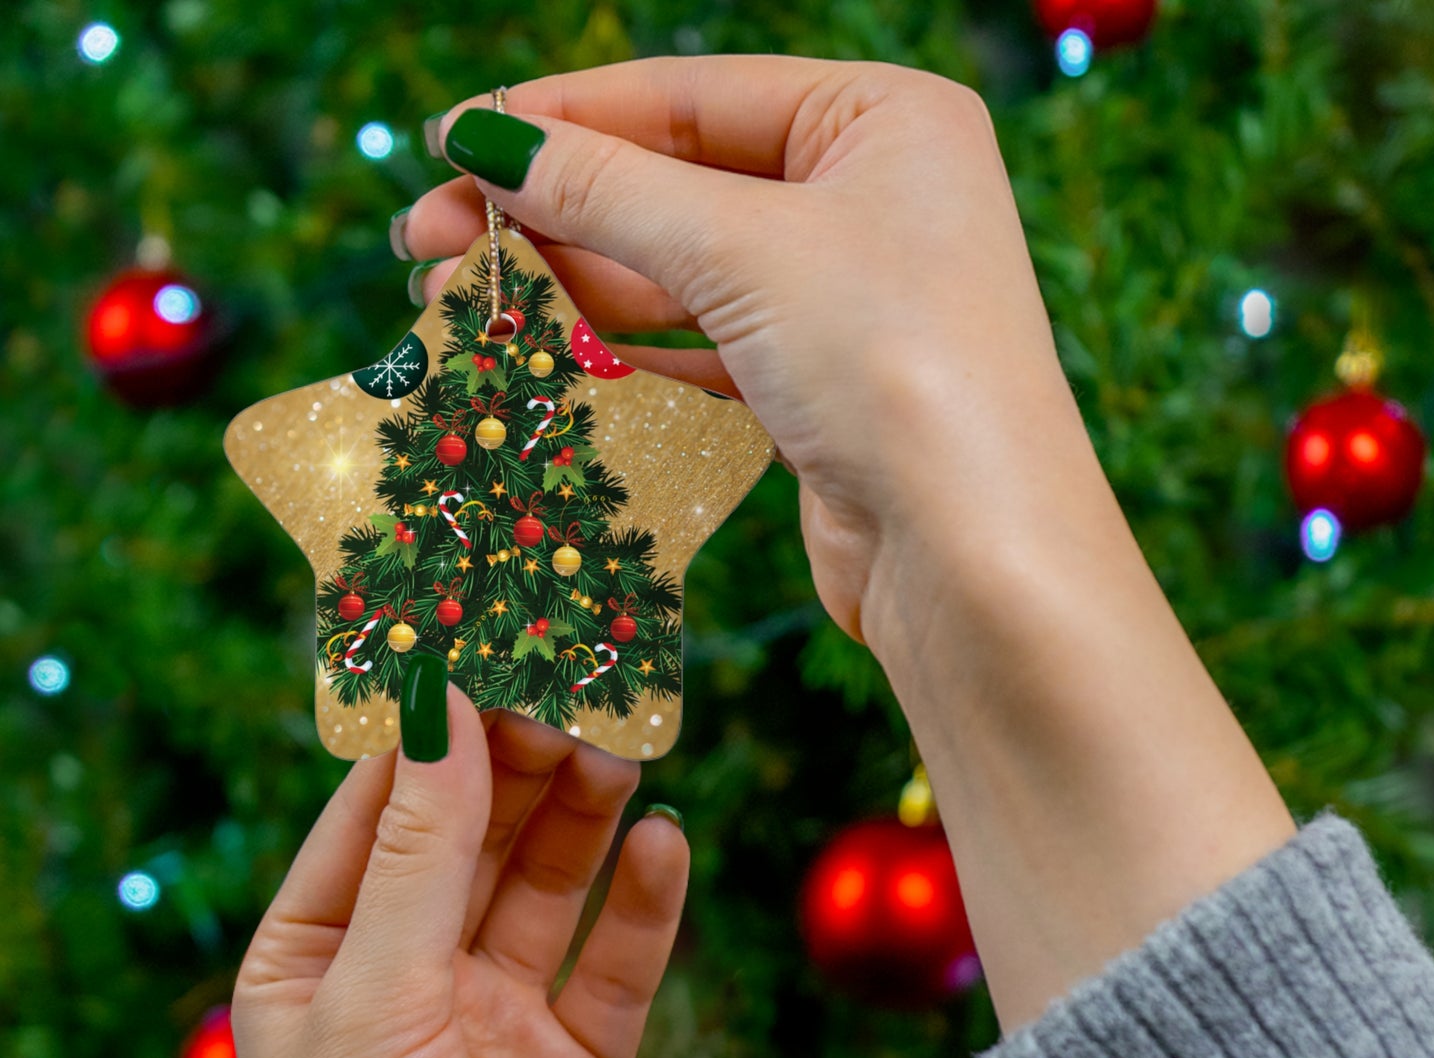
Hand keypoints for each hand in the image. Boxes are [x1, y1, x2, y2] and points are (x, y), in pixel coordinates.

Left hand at [233, 692, 687, 1057]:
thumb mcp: (377, 1000)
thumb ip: (420, 854)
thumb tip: (441, 707)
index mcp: (321, 956)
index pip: (379, 808)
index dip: (432, 727)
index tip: (486, 641)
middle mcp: (409, 977)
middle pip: (475, 835)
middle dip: (522, 762)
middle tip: (578, 685)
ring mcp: (498, 1020)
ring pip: (550, 885)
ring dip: (585, 817)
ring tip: (625, 747)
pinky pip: (618, 964)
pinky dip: (645, 904)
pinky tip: (667, 845)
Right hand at [400, 58, 1292, 1031]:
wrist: (974, 557)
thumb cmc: (893, 366)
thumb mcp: (742, 251)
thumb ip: (607, 190)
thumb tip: (486, 139)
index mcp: (881, 120)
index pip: (690, 95)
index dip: (563, 117)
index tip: (453, 142)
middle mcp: (870, 199)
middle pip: (677, 184)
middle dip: (551, 210)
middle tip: (429, 238)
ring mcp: (846, 300)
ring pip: (681, 272)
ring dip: (574, 282)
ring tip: (460, 296)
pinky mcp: (819, 388)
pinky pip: (703, 347)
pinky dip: (626, 347)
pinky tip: (547, 349)